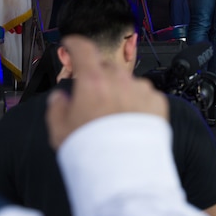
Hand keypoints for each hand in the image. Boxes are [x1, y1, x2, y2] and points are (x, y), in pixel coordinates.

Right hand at [46, 36, 168, 149]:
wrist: (125, 172)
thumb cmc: (92, 152)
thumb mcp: (59, 132)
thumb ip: (57, 108)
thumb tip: (60, 98)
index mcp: (93, 82)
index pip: (84, 49)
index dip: (75, 43)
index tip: (72, 43)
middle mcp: (120, 80)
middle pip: (106, 68)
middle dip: (98, 77)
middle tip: (93, 100)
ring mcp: (141, 89)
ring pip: (127, 82)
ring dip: (120, 92)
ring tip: (113, 120)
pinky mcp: (158, 102)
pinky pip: (144, 95)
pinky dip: (137, 104)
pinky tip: (130, 124)